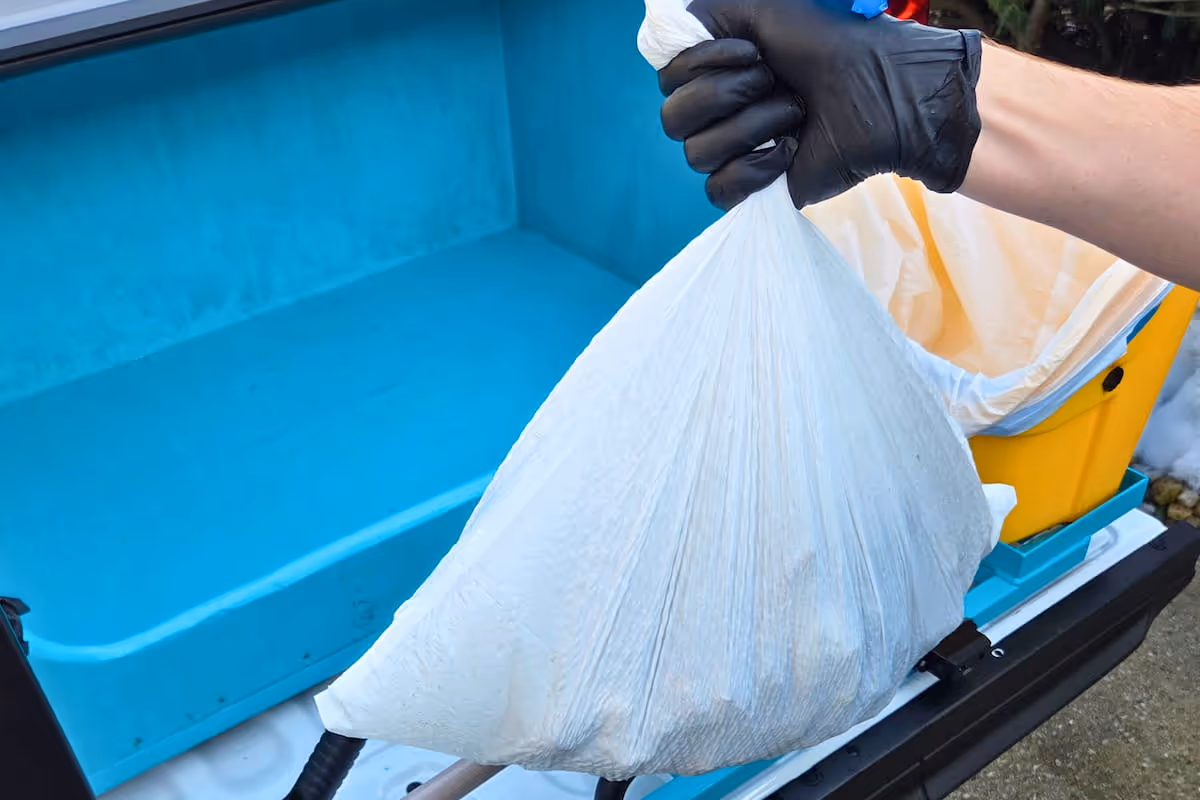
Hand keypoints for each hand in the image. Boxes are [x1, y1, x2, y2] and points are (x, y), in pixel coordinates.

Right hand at [657, 0, 983, 209]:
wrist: (884, 92)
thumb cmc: (835, 45)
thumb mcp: (765, 8)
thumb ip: (706, 14)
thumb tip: (666, 33)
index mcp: (717, 70)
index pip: (668, 80)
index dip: (702, 65)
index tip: (753, 51)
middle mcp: (720, 111)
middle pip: (673, 119)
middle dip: (725, 95)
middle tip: (774, 80)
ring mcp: (737, 152)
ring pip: (697, 154)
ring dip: (752, 127)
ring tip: (795, 114)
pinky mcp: (757, 188)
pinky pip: (719, 190)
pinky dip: (753, 170)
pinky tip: (790, 153)